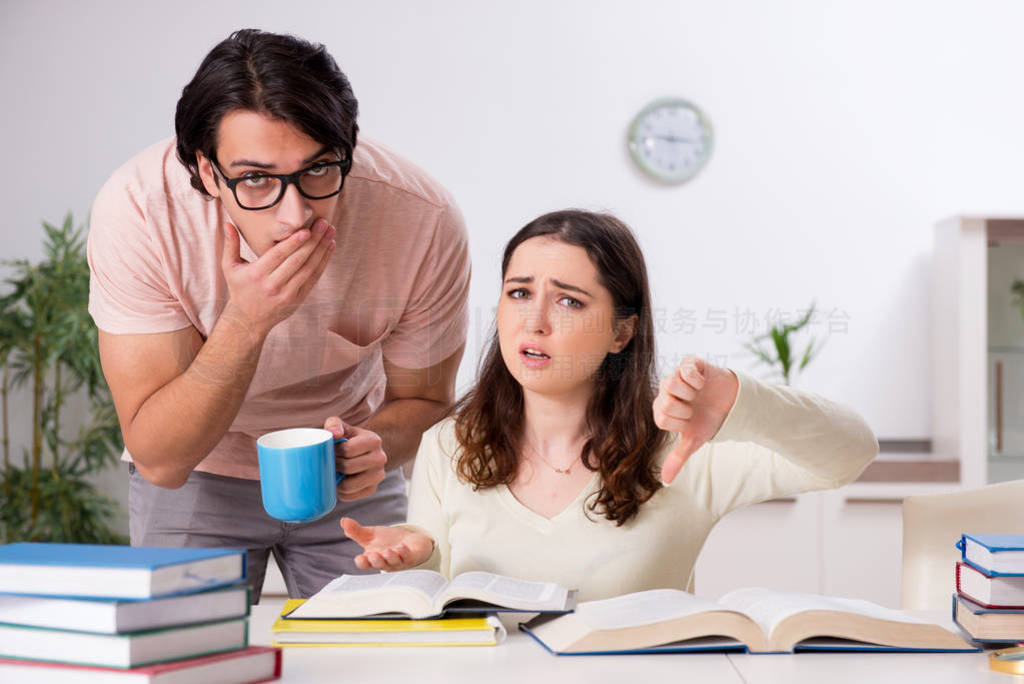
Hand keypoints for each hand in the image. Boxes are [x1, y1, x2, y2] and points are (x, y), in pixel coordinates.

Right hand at [219, 218, 334, 336]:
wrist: (248, 319)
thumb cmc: (239, 287)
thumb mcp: (230, 267)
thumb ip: (230, 244)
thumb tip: (228, 223)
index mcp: (257, 274)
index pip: (278, 256)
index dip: (293, 243)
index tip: (306, 230)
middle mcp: (273, 285)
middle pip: (297, 260)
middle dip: (313, 241)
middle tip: (324, 223)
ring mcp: (288, 294)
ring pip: (309, 269)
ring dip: (322, 249)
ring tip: (330, 232)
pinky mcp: (298, 299)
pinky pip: (313, 278)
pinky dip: (323, 262)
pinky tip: (329, 247)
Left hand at [324, 417, 387, 500]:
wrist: (365, 451)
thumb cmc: (349, 439)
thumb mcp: (343, 427)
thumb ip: (334, 424)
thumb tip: (334, 433)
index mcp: (374, 440)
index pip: (347, 450)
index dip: (334, 451)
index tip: (331, 449)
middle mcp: (380, 458)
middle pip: (347, 467)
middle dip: (335, 465)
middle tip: (331, 461)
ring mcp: (378, 475)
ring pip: (348, 485)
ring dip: (336, 480)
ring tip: (334, 471)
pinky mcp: (372, 489)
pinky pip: (349, 495)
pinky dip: (340, 491)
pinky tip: (340, 480)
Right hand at [340, 517, 433, 570]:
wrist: (410, 542)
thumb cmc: (388, 541)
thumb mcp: (371, 535)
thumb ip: (356, 531)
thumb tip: (343, 521)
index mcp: (373, 558)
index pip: (365, 564)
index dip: (362, 562)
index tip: (359, 558)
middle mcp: (385, 562)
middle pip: (379, 565)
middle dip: (376, 561)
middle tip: (374, 555)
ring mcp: (398, 561)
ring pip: (393, 562)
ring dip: (390, 557)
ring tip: (387, 551)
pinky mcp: (411, 557)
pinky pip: (408, 557)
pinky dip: (404, 553)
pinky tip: (402, 547)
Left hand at [653, 355, 738, 483]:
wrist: (730, 403)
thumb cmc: (707, 420)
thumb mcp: (693, 440)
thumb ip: (678, 458)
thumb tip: (666, 481)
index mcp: (661, 409)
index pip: (661, 418)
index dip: (680, 422)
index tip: (689, 420)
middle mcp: (664, 391)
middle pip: (665, 401)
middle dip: (685, 409)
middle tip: (694, 407)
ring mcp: (676, 375)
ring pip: (671, 383)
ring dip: (690, 394)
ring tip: (697, 395)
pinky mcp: (689, 363)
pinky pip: (686, 369)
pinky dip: (697, 379)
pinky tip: (702, 383)